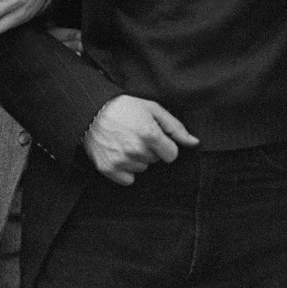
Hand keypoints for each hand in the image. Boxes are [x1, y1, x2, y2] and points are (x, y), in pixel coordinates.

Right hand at [84, 96, 198, 185]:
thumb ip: (175, 127)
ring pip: (143, 168)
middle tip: (136, 134)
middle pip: (156, 161)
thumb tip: (194, 143)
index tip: (156, 137)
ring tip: (125, 141)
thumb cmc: (125, 107)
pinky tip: (119, 153)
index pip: (172, 155)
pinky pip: (129, 179)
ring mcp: (121, 161)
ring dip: (138, 158)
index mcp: (149, 134)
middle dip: (151, 150)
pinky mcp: (108, 169)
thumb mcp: (153, 109)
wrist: (92, 111)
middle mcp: (136, 149)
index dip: (166, 145)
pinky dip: (126, 170)